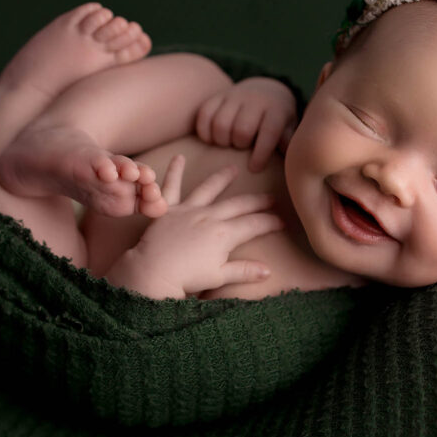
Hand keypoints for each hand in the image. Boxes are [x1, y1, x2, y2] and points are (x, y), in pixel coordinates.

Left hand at [117, 154, 283, 297]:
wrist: (154, 272)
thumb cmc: (187, 278)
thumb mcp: (220, 276)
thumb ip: (244, 271)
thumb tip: (268, 271)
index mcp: (224, 234)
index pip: (254, 225)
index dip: (270, 223)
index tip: (282, 221)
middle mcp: (209, 217)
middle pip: (238, 205)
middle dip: (257, 201)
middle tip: (271, 198)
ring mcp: (189, 210)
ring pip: (209, 189)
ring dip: (222, 178)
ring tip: (233, 168)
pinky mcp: (168, 209)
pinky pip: (171, 187)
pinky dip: (174, 172)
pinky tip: (179, 158)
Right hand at [195, 77, 297, 172]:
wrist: (265, 89)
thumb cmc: (278, 118)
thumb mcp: (289, 127)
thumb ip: (288, 142)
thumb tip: (292, 162)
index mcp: (276, 109)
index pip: (269, 132)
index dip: (261, 153)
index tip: (254, 168)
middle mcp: (255, 99)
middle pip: (241, 130)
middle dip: (240, 145)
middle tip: (242, 148)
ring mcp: (234, 96)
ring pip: (220, 124)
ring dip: (221, 140)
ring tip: (228, 144)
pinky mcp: (217, 96)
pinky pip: (204, 115)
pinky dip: (205, 132)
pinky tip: (212, 139)